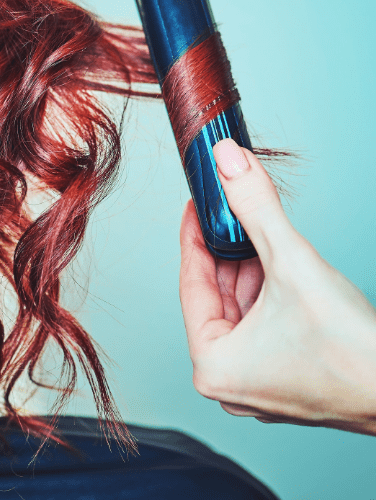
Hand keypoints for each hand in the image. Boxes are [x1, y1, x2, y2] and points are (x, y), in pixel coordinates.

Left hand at [179, 139, 375, 435]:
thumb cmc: (354, 349)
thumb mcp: (291, 261)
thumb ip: (255, 208)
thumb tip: (227, 162)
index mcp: (212, 366)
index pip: (191, 283)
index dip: (193, 235)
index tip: (195, 205)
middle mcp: (228, 381)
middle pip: (214, 294)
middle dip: (224, 248)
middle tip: (226, 209)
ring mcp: (255, 382)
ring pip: (238, 307)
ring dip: (246, 266)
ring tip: (253, 228)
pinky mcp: (281, 376)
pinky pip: (259, 322)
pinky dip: (264, 290)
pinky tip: (274, 261)